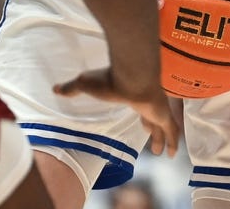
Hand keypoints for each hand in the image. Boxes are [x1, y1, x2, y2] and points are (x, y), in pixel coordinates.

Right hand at [54, 68, 179, 157]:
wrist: (131, 75)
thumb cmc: (109, 79)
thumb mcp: (86, 84)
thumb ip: (72, 88)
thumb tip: (55, 88)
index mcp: (131, 92)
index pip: (137, 103)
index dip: (139, 111)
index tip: (140, 118)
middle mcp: (147, 99)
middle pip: (151, 115)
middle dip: (152, 126)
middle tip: (150, 135)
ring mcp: (158, 107)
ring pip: (164, 125)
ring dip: (163, 138)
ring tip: (159, 152)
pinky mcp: (163, 114)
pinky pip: (172, 131)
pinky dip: (173, 143)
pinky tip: (173, 155)